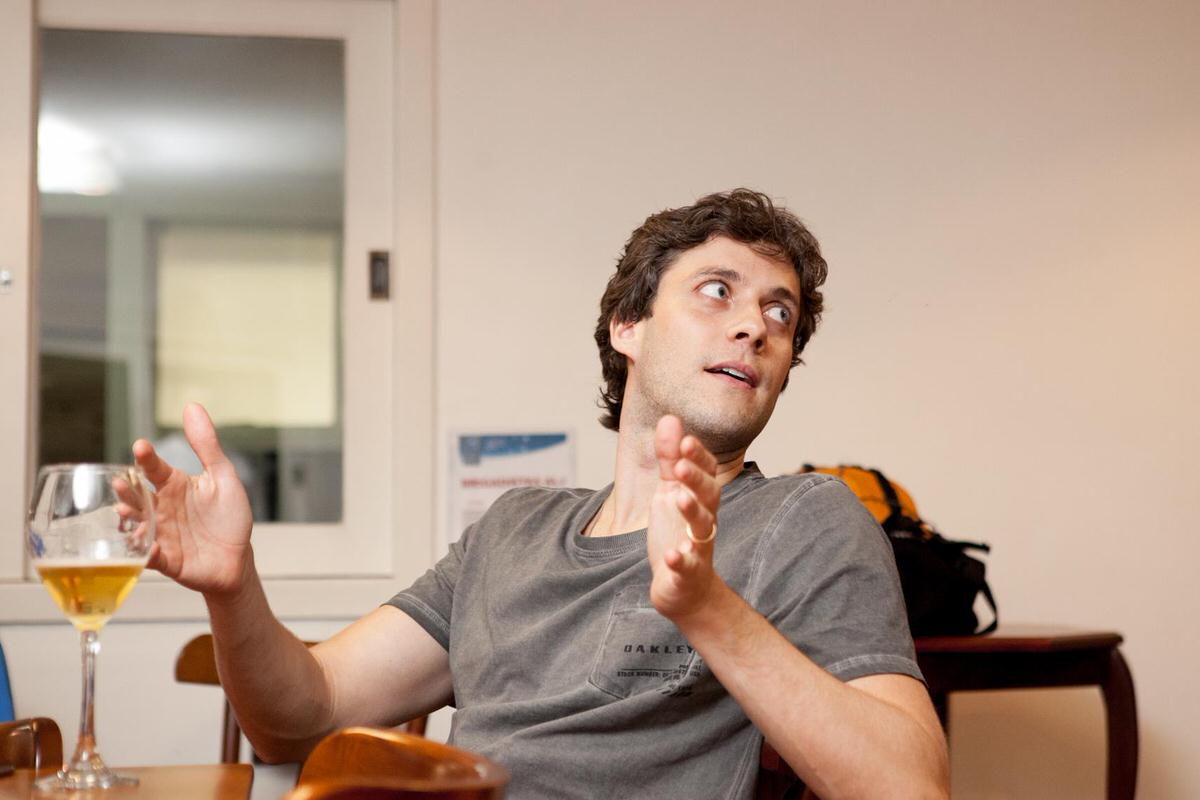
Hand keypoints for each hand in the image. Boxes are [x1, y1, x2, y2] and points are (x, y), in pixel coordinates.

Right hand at [131, 403, 254, 597]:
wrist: (238, 557)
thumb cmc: (229, 516)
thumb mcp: (222, 476)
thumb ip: (206, 445)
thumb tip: (191, 406)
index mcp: (173, 486)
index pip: (155, 468)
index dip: (147, 458)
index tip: (141, 447)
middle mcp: (161, 508)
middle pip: (138, 497)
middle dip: (127, 491)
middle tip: (121, 483)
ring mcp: (161, 534)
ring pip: (138, 525)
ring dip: (131, 520)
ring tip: (126, 512)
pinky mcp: (166, 560)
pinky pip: (152, 558)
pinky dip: (148, 554)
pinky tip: (149, 548)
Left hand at [647, 415, 721, 620]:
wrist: (685, 589)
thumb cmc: (678, 534)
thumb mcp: (670, 492)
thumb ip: (670, 459)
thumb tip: (670, 419)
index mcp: (700, 498)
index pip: (706, 472)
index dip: (697, 457)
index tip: (684, 440)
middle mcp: (704, 519)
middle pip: (708, 495)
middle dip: (696, 478)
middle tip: (679, 464)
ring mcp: (698, 546)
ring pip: (702, 527)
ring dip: (693, 511)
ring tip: (679, 498)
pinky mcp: (688, 572)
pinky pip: (688, 565)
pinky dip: (680, 560)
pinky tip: (672, 554)